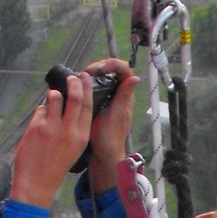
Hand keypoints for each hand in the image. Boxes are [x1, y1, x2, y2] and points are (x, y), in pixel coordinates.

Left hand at [10, 73, 92, 207]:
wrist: (37, 184)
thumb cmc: (54, 168)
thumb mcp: (72, 150)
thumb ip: (73, 129)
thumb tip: (67, 106)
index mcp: (81, 137)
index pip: (88, 106)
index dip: (87, 89)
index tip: (86, 78)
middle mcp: (69, 131)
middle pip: (75, 97)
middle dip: (74, 82)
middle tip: (72, 77)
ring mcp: (53, 128)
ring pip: (56, 98)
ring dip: (54, 94)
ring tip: (52, 98)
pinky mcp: (37, 127)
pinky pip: (40, 110)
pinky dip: (40, 112)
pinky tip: (39, 123)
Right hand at [85, 57, 138, 193]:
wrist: (103, 153)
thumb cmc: (110, 137)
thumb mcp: (116, 115)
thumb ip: (124, 96)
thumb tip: (136, 78)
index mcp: (126, 95)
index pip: (125, 69)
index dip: (113, 64)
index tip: (100, 69)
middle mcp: (120, 93)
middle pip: (113, 69)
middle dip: (99, 66)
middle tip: (86, 72)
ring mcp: (110, 97)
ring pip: (104, 76)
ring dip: (93, 73)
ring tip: (82, 77)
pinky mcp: (101, 102)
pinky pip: (96, 85)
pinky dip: (88, 81)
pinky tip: (80, 85)